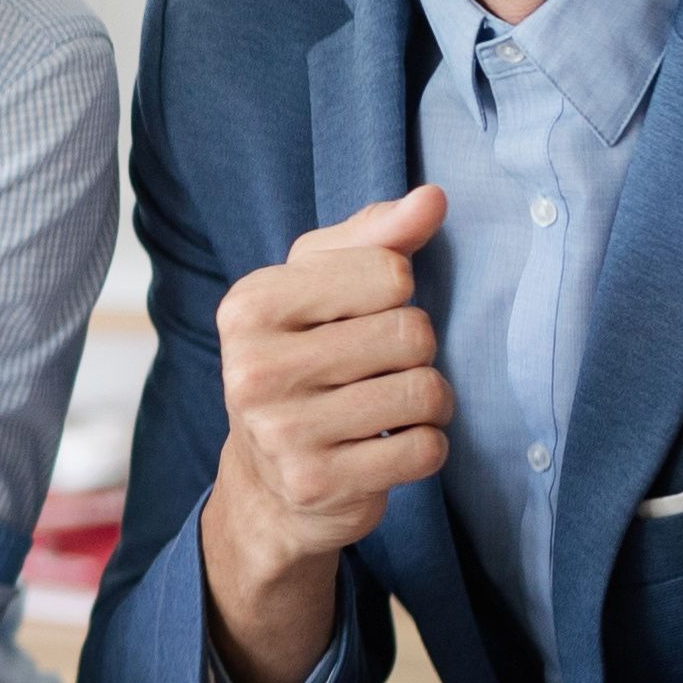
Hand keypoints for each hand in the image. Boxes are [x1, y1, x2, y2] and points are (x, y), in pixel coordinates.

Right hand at [199, 188, 451, 682]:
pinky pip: (425, 449)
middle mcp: (254, 368)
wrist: (267, 483)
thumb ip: (376, 237)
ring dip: (429, 401)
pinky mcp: (317, 483)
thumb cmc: (303, 362)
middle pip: (411, 332)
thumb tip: (433, 198)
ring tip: (389, 409)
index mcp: (249, 306)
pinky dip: (425, 447)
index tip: (360, 319)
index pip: (389, 272)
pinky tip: (388, 448)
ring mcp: (281, 432)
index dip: (395, 295)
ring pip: (425, 390)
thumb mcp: (320, 287)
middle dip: (415, 352)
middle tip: (378, 371)